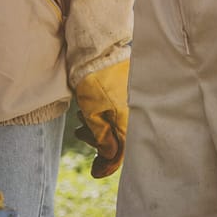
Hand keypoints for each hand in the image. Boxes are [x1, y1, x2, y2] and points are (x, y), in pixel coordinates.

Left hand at [74, 58, 129, 177]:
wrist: (97, 44)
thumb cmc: (93, 77)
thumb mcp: (93, 111)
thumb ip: (102, 139)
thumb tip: (107, 161)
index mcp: (131, 121)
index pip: (121, 153)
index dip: (106, 164)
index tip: (94, 172)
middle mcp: (137, 112)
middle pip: (119, 138)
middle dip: (98, 140)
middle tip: (80, 133)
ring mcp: (133, 98)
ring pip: (117, 122)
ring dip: (98, 126)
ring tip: (80, 116)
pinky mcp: (128, 88)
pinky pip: (117, 109)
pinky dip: (103, 113)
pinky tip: (87, 107)